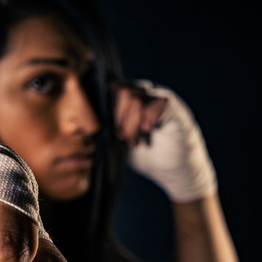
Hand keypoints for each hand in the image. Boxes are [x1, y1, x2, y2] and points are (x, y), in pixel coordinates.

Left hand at [113, 79, 217, 202]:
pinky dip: (148, 117)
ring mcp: (160, 97)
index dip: (107, 112)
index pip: (110, 89)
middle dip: (118, 119)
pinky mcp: (174, 107)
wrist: (174, 171)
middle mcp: (144, 92)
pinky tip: (148, 130)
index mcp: (129, 98)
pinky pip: (157, 101)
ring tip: (136, 141)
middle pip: (120, 90)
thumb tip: (87, 121)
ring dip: (131, 124)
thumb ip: (106, 127)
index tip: (113, 134)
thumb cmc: (146, 156)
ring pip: (134, 97)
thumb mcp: (118, 142)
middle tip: (126, 139)